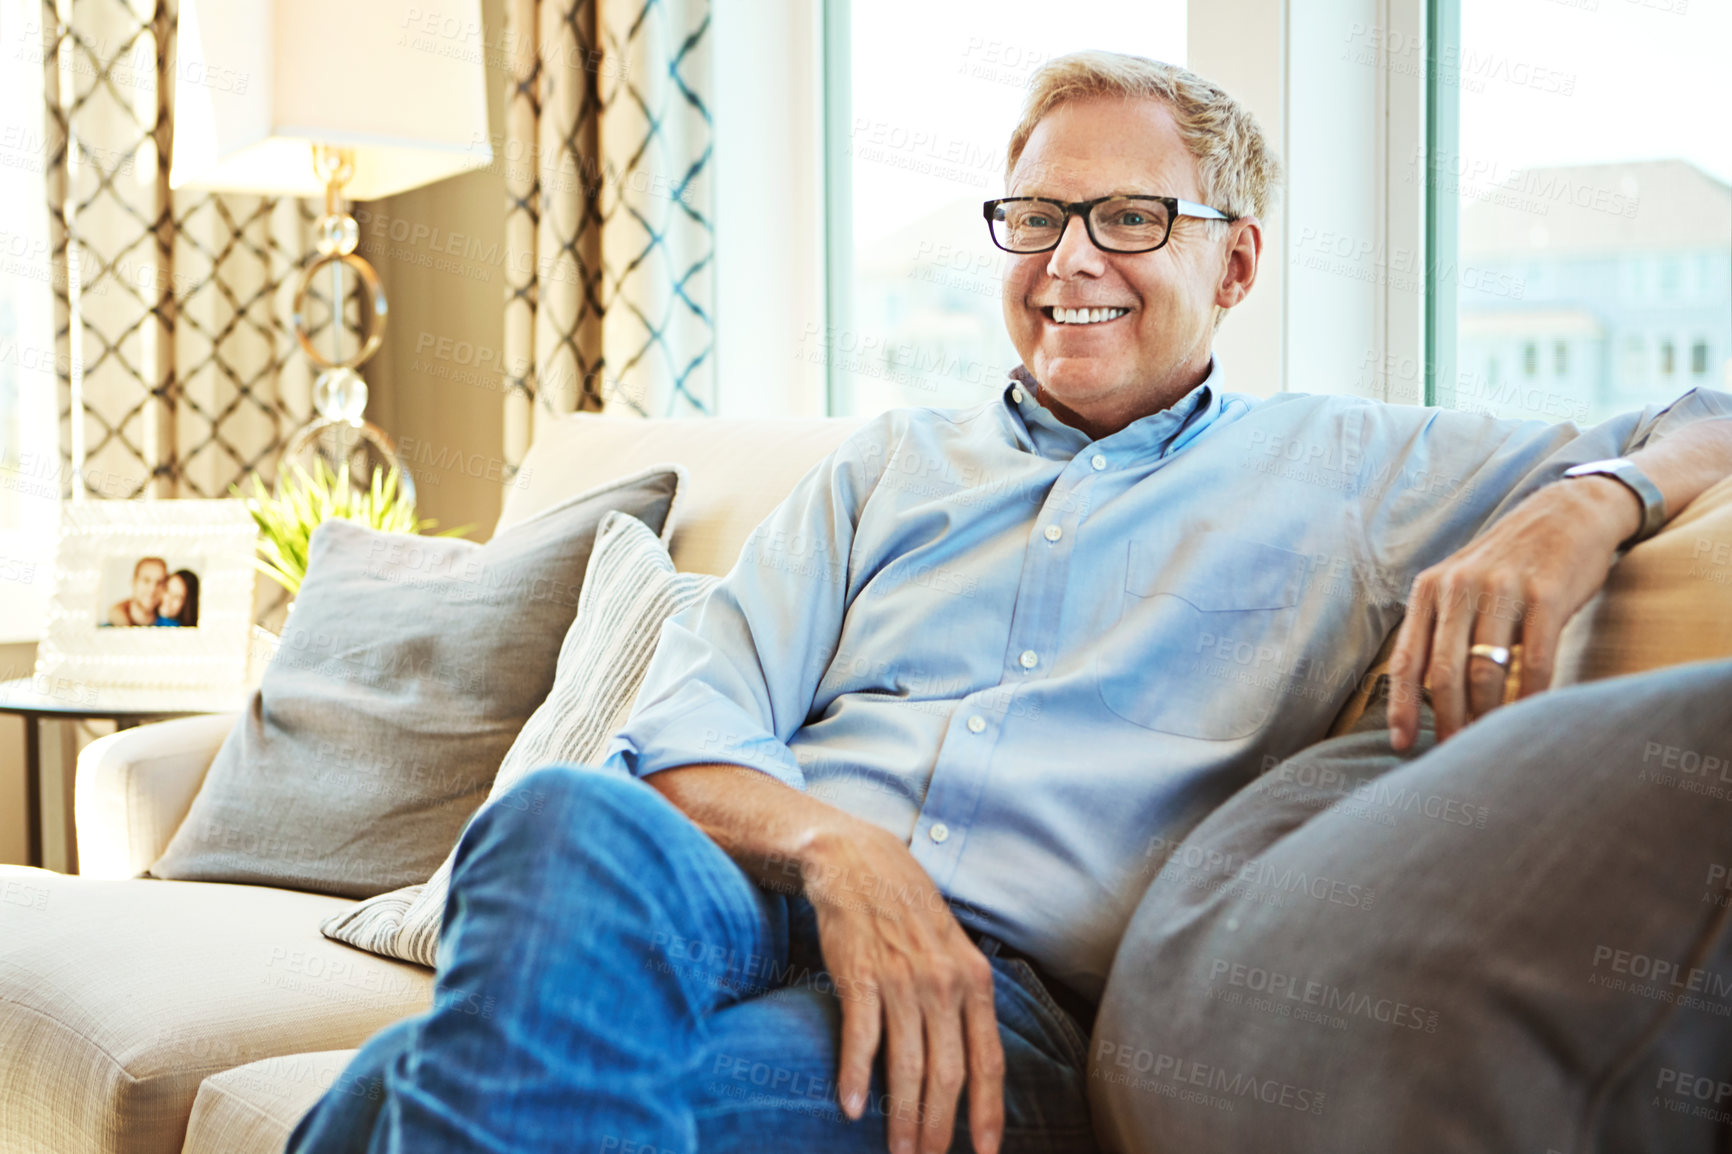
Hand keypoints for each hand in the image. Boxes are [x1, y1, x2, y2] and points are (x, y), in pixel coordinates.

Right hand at [801, 821, 1003, 1153]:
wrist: (859, 863)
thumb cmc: (908, 911)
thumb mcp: (953, 949)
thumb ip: (965, 1000)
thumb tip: (974, 1061)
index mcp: (974, 980)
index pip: (988, 1061)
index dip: (988, 1113)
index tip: (985, 1153)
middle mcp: (943, 983)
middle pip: (947, 1074)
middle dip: (939, 1129)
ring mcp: (901, 980)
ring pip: (906, 1066)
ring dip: (901, 1117)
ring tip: (897, 1152)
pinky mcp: (860, 976)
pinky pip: (862, 1038)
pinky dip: (856, 1076)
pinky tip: (850, 1106)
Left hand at [1388, 474, 1641, 750]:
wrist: (1567, 514)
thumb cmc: (1509, 564)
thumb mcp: (1459, 584)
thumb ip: (1438, 629)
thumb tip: (1420, 693)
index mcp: (1430, 589)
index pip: (1406, 660)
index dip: (1402, 706)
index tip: (1403, 744)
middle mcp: (1459, 587)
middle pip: (1444, 673)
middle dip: (1446, 720)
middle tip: (1453, 753)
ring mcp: (1503, 589)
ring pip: (1485, 671)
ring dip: (1486, 715)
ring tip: (1488, 740)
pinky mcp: (1546, 594)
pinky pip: (1535, 659)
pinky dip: (1531, 695)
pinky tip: (1529, 715)